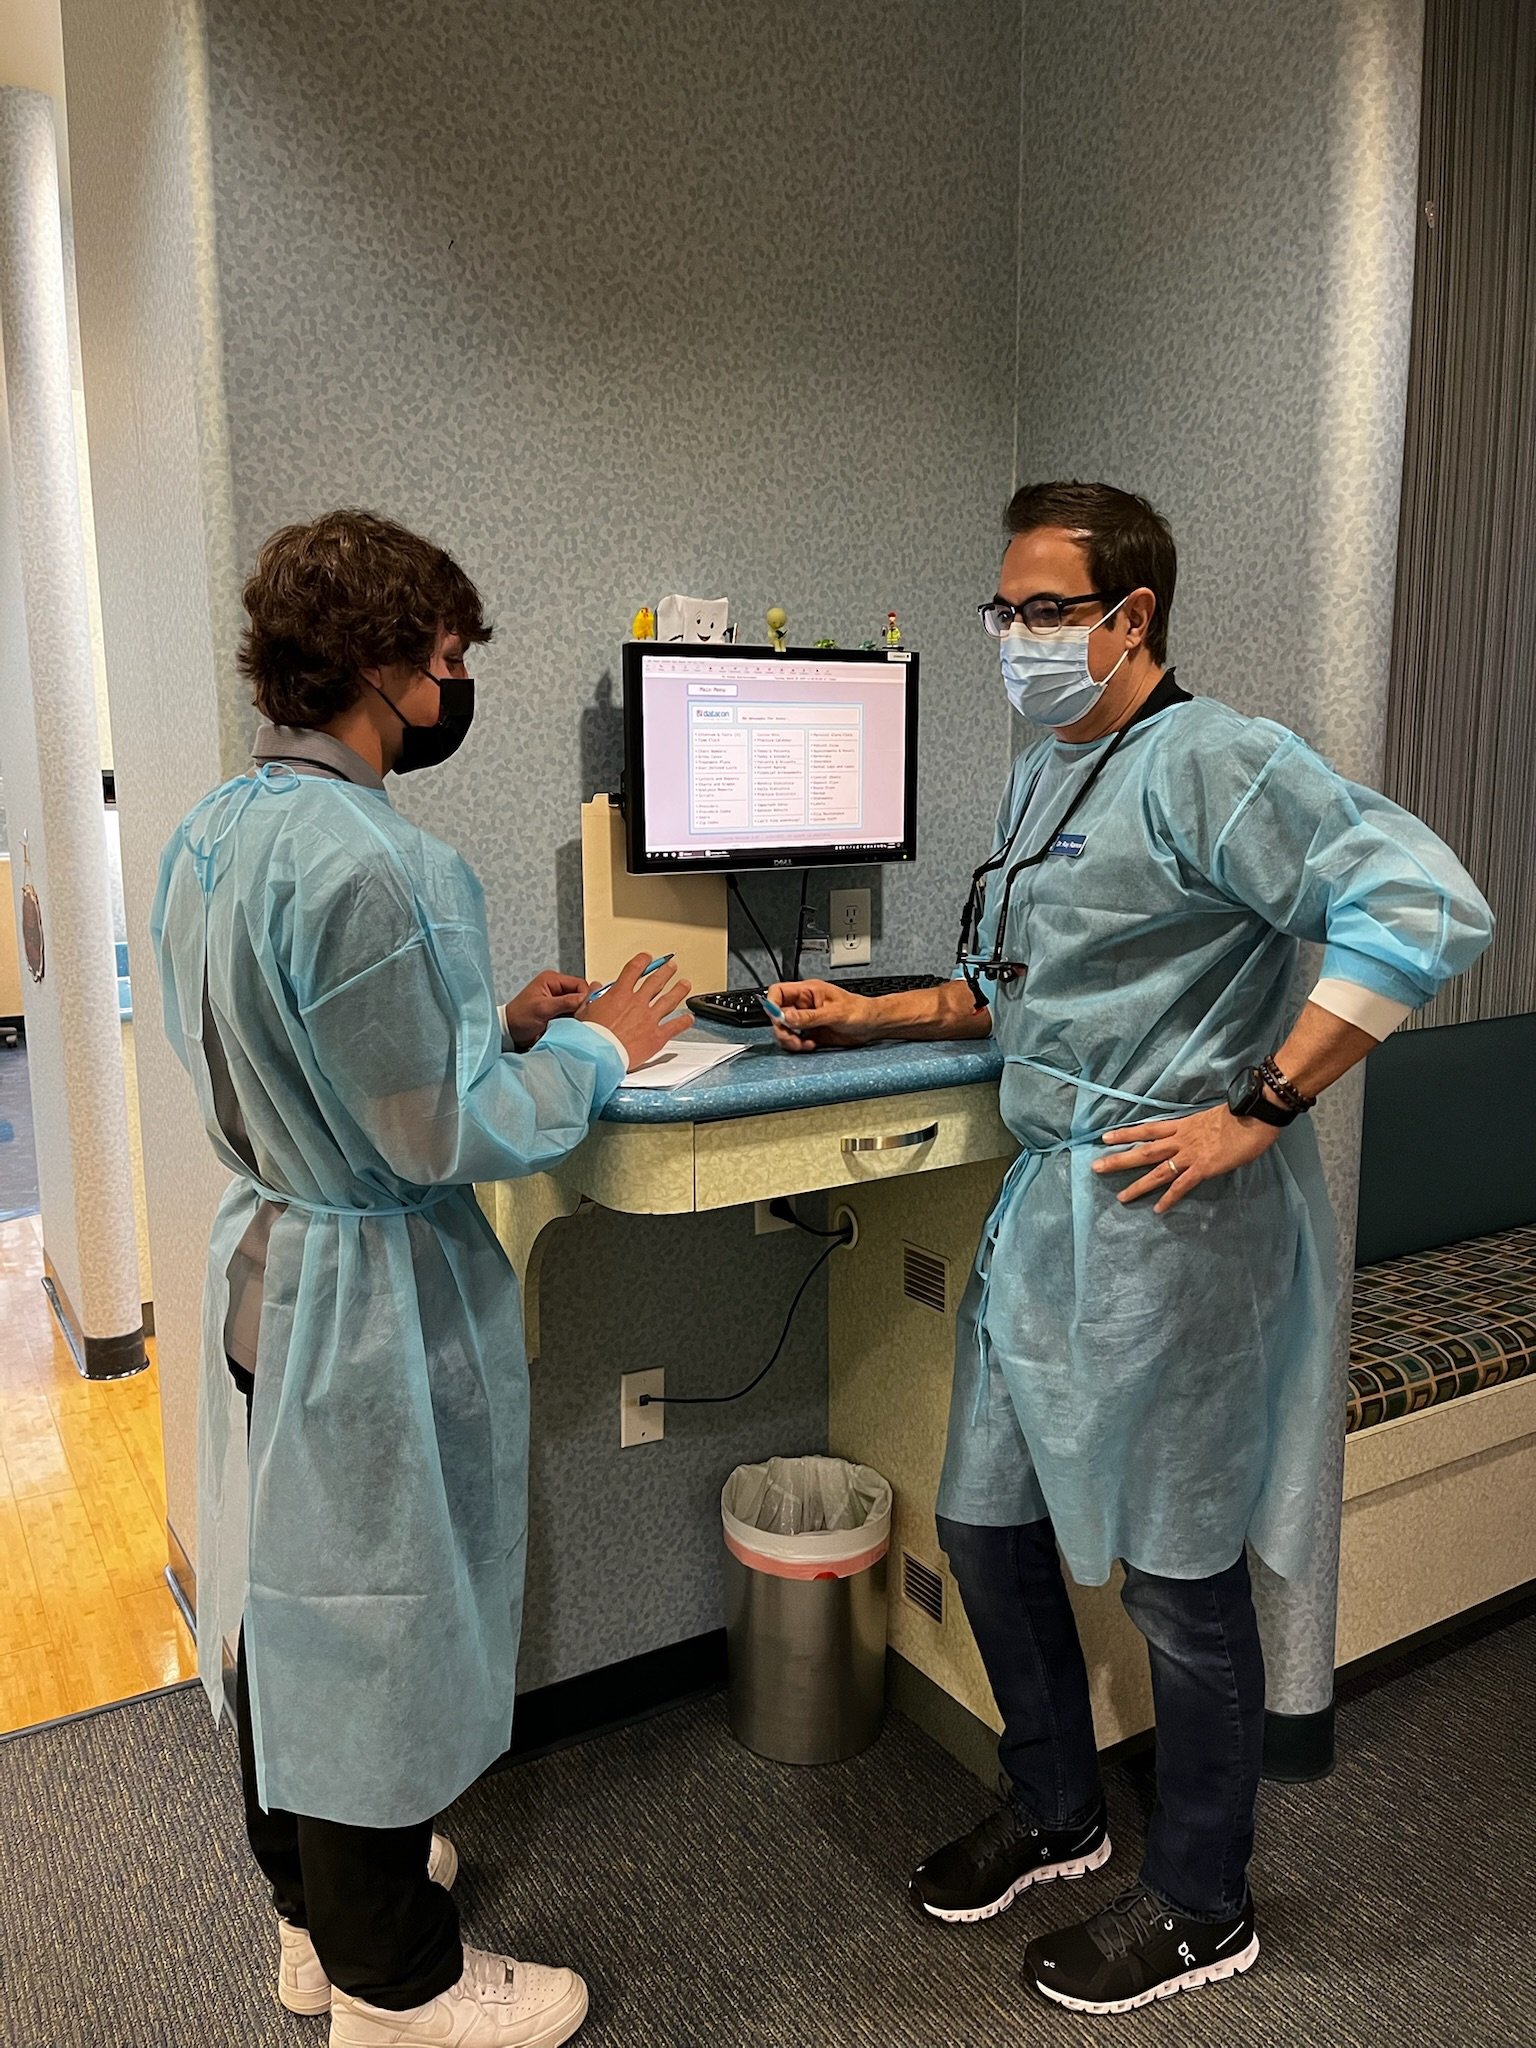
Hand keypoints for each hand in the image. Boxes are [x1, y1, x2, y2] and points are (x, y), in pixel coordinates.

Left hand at [505, 971, 589, 1049]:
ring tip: (573, 1024)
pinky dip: (574, 1020)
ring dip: (578, 1015)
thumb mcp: (542, 1008)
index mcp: (552, 980)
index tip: (585, 1011)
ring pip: (578, 1005)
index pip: (580, 984)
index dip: (585, 997)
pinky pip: (573, 1014)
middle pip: (581, 995)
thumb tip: (585, 999)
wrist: (509, 1033)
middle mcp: (556, 987)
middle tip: (580, 1019)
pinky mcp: (558, 1012)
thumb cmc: (519, 1018)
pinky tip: (570, 1026)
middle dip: (582, 1007)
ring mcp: (558, 1000)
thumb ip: (565, 1002)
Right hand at [582, 952, 692, 1070]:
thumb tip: (596, 986)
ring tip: (685, 984)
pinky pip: (674, 1026)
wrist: (598, 1055)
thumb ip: (593, 996)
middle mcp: (637, 1003)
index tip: (647, 958)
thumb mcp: (585, 1010)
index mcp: (620, 995)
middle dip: (665, 972)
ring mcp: (649, 1019)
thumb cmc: (590, 1036)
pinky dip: (684, 1022)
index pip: (634, 970)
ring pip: (669, 1000)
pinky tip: (689, 1018)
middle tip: (671, 967)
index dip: (642, 961)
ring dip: (678, 990)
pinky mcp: (656, 1036)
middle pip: (655, 982)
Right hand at [764, 979, 878, 1054]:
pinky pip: (795, 1040)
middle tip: (793, 1039)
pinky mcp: (811, 1033)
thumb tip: (786, 1017)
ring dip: (789, 1040)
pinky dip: (798, 1046)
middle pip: (778, 1014)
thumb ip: (809, 1016)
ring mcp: (807, 1019)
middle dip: (782, 1028)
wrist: (873, 1025)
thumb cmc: (860, 1010)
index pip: (778, 992)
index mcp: (808, 991)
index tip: (778, 1019)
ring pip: (784, 1029)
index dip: (773, 1004)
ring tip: (803, 1044)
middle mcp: (804, 1005)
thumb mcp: (834, 1013)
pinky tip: (810, 1045)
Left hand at [1092, 1106, 1281, 1212]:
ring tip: (1121, 1197)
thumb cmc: (1240, 1115)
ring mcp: (1192, 1153)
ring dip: (1139, 1185)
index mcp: (1183, 1126)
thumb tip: (1197, 1138)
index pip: (1148, 1129)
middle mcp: (1181, 1139)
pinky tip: (1158, 1209)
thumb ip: (1199, 1130)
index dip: (1126, 1133)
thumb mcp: (1212, 1119)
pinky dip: (1170, 1197)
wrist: (1256, 1113)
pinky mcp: (1204, 1167)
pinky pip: (1183, 1185)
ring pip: (1158, 1170)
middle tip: (1096, 1167)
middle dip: (1119, 1159)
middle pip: (1144, 1150)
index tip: (1105, 1136)